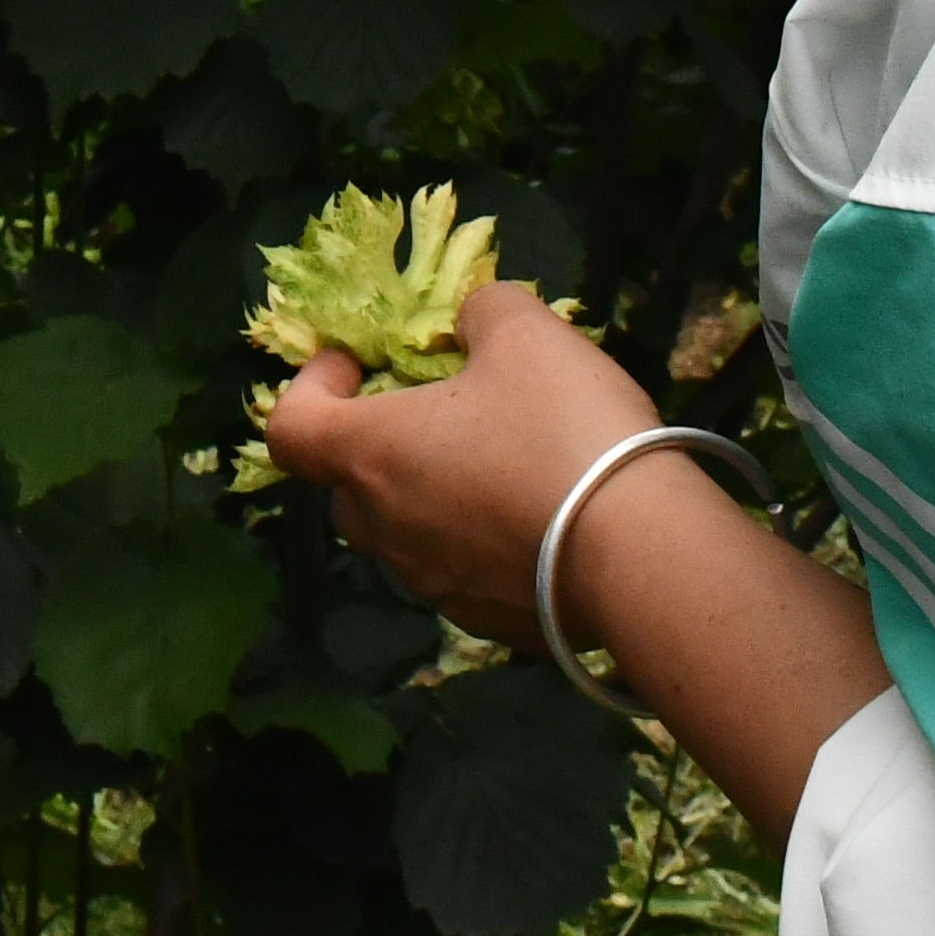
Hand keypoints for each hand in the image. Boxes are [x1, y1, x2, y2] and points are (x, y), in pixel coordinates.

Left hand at [264, 282, 665, 652]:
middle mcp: (389, 530)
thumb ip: (482, 311)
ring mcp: (436, 586)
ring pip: (406, 536)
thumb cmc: (564, 429)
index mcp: (373, 455)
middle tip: (438, 413)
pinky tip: (538, 520)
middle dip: (377, 446)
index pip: (291, 429)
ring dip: (431, 497)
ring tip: (498, 464)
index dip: (310, 388)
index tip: (356, 365)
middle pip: (348, 487)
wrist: (642, 555)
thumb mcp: (526, 332)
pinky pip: (462, 574)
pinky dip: (480, 544)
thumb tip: (471, 322)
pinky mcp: (487, 624)